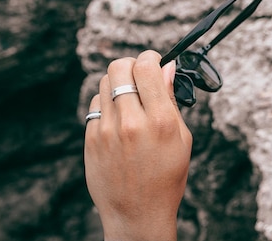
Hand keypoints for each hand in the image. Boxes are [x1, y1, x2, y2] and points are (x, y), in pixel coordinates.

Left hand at [84, 50, 192, 240]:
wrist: (137, 214)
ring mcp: (106, 131)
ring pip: (104, 82)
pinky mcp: (90, 139)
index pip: (147, 66)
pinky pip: (94, 104)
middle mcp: (130, 122)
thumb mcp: (182, 139)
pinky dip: (106, 103)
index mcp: (159, 122)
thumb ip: (170, 101)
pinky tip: (117, 117)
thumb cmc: (166, 177)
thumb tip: (167, 68)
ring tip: (129, 99)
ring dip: (118, 82)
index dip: (152, 57)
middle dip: (131, 64)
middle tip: (140, 76)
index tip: (155, 62)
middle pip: (120, 66)